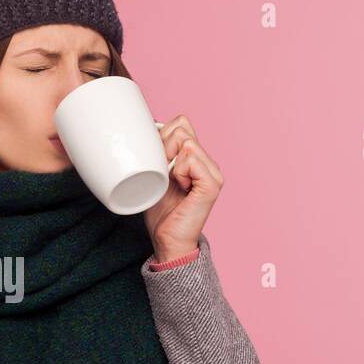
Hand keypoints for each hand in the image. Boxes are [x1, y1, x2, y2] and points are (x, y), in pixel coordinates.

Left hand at [142, 114, 222, 261]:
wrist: (167, 240)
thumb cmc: (160, 211)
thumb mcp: (155, 173)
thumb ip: (159, 151)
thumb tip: (150, 128)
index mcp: (197, 158)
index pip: (181, 124)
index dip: (162, 139)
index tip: (158, 164)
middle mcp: (209, 162)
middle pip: (181, 129)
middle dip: (163, 149)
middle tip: (163, 175)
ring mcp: (213, 172)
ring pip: (186, 142)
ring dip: (170, 164)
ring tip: (173, 184)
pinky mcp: (212, 184)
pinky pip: (191, 159)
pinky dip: (179, 172)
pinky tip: (180, 188)